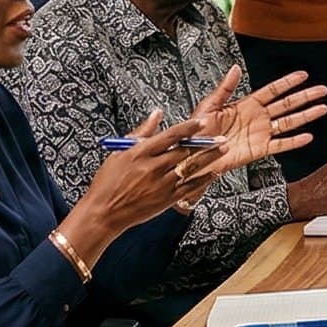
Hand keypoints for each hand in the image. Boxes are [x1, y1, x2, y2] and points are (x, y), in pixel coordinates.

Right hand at [70, 108, 215, 247]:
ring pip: (190, 168)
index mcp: (140, 153)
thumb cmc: (107, 182)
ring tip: (223, 148)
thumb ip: (141, 132)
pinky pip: (189, 188)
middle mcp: (152, 168)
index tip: (202, 122)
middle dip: (205, 142)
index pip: (169, 136)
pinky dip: (203, 179)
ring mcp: (160, 185)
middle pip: (184, 151)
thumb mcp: (119, 152)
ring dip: (209, 157)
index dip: (188, 128)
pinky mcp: (165, 200)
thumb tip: (157, 113)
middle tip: (220, 136)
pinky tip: (214, 172)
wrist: (103, 213)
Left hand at [181, 67, 325, 182]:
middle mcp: (257, 117)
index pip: (273, 90)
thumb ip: (225, 88)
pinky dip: (294, 142)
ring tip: (322, 108)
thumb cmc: (197, 131)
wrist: (194, 155)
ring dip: (306, 115)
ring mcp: (260, 133)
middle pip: (287, 104)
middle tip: (322, 90)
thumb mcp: (209, 105)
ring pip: (288, 122)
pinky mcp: (259, 150)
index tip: (303, 75)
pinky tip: (307, 137)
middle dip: (305, 97)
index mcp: (246, 104)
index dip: (288, 82)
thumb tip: (235, 68)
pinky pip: (280, 145)